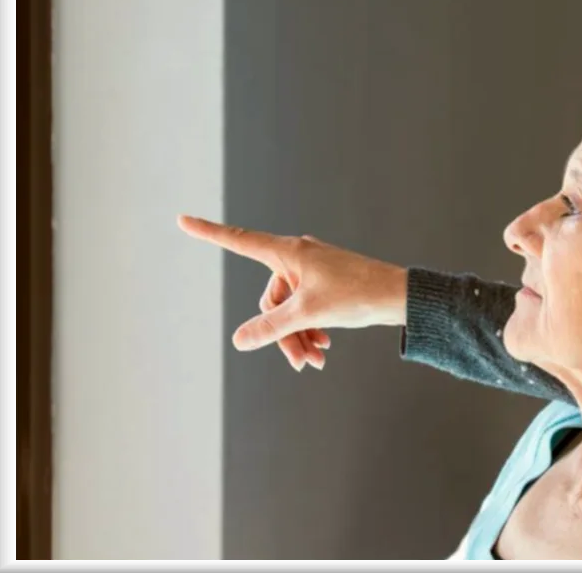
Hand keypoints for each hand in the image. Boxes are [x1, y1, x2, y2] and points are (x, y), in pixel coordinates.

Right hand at [177, 215, 408, 370]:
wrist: (400, 297)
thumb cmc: (357, 295)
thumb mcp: (309, 314)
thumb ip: (271, 327)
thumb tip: (239, 340)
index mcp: (289, 252)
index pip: (239, 241)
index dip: (209, 233)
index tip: (182, 220)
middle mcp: (298, 256)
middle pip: (271, 299)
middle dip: (282, 332)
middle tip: (301, 362)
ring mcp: (313, 270)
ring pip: (290, 309)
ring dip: (299, 337)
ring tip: (316, 361)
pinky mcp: (326, 283)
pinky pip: (306, 308)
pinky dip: (311, 329)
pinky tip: (323, 351)